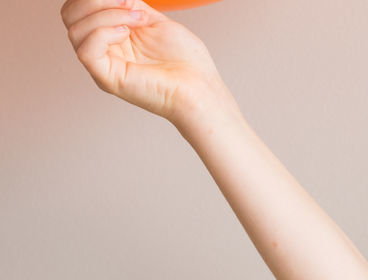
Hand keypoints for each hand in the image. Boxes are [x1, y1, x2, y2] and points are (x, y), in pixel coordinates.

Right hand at [62, 0, 232, 123]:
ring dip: (106, 15)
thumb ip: (128, 6)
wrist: (200, 86)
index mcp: (112, 37)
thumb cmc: (186, 61)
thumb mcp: (153, 20)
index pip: (79, 9)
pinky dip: (102, 32)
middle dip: (94, 1)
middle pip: (70, 16)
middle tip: (129, 5)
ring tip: (136, 20)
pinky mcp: (107, 78)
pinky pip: (85, 50)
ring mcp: (104, 65)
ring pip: (75, 29)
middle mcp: (104, 51)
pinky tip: (126, 33)